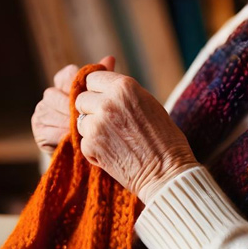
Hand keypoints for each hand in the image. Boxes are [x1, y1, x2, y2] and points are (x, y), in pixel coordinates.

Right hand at [31, 56, 114, 153]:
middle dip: (74, 108)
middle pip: (57, 95)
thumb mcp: (101, 99)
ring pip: (54, 114)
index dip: (78, 86)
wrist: (86, 149)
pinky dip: (64, 136)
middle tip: (91, 116)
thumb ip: (104, 79)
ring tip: (85, 129)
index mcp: (63, 82)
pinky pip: (51, 132)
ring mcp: (41, 113)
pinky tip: (77, 140)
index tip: (92, 97)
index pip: (67, 76)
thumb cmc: (95, 119)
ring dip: (70, 123)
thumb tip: (110, 58)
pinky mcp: (39, 132)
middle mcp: (49, 95)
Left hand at [74, 69, 198, 200]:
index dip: (97, 90)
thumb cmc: (164, 138)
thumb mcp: (147, 103)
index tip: (104, 100)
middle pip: (82, 99)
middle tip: (110, 123)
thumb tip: (105, 76)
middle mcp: (107, 101)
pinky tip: (113, 153)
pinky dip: (93, 149)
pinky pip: (83, 142)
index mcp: (124, 86)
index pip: (92, 78)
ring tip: (114, 139)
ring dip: (91, 130)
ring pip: (80, 121)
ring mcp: (97, 123)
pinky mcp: (90, 145)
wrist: (167, 173)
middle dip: (91, 110)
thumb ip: (123, 91)